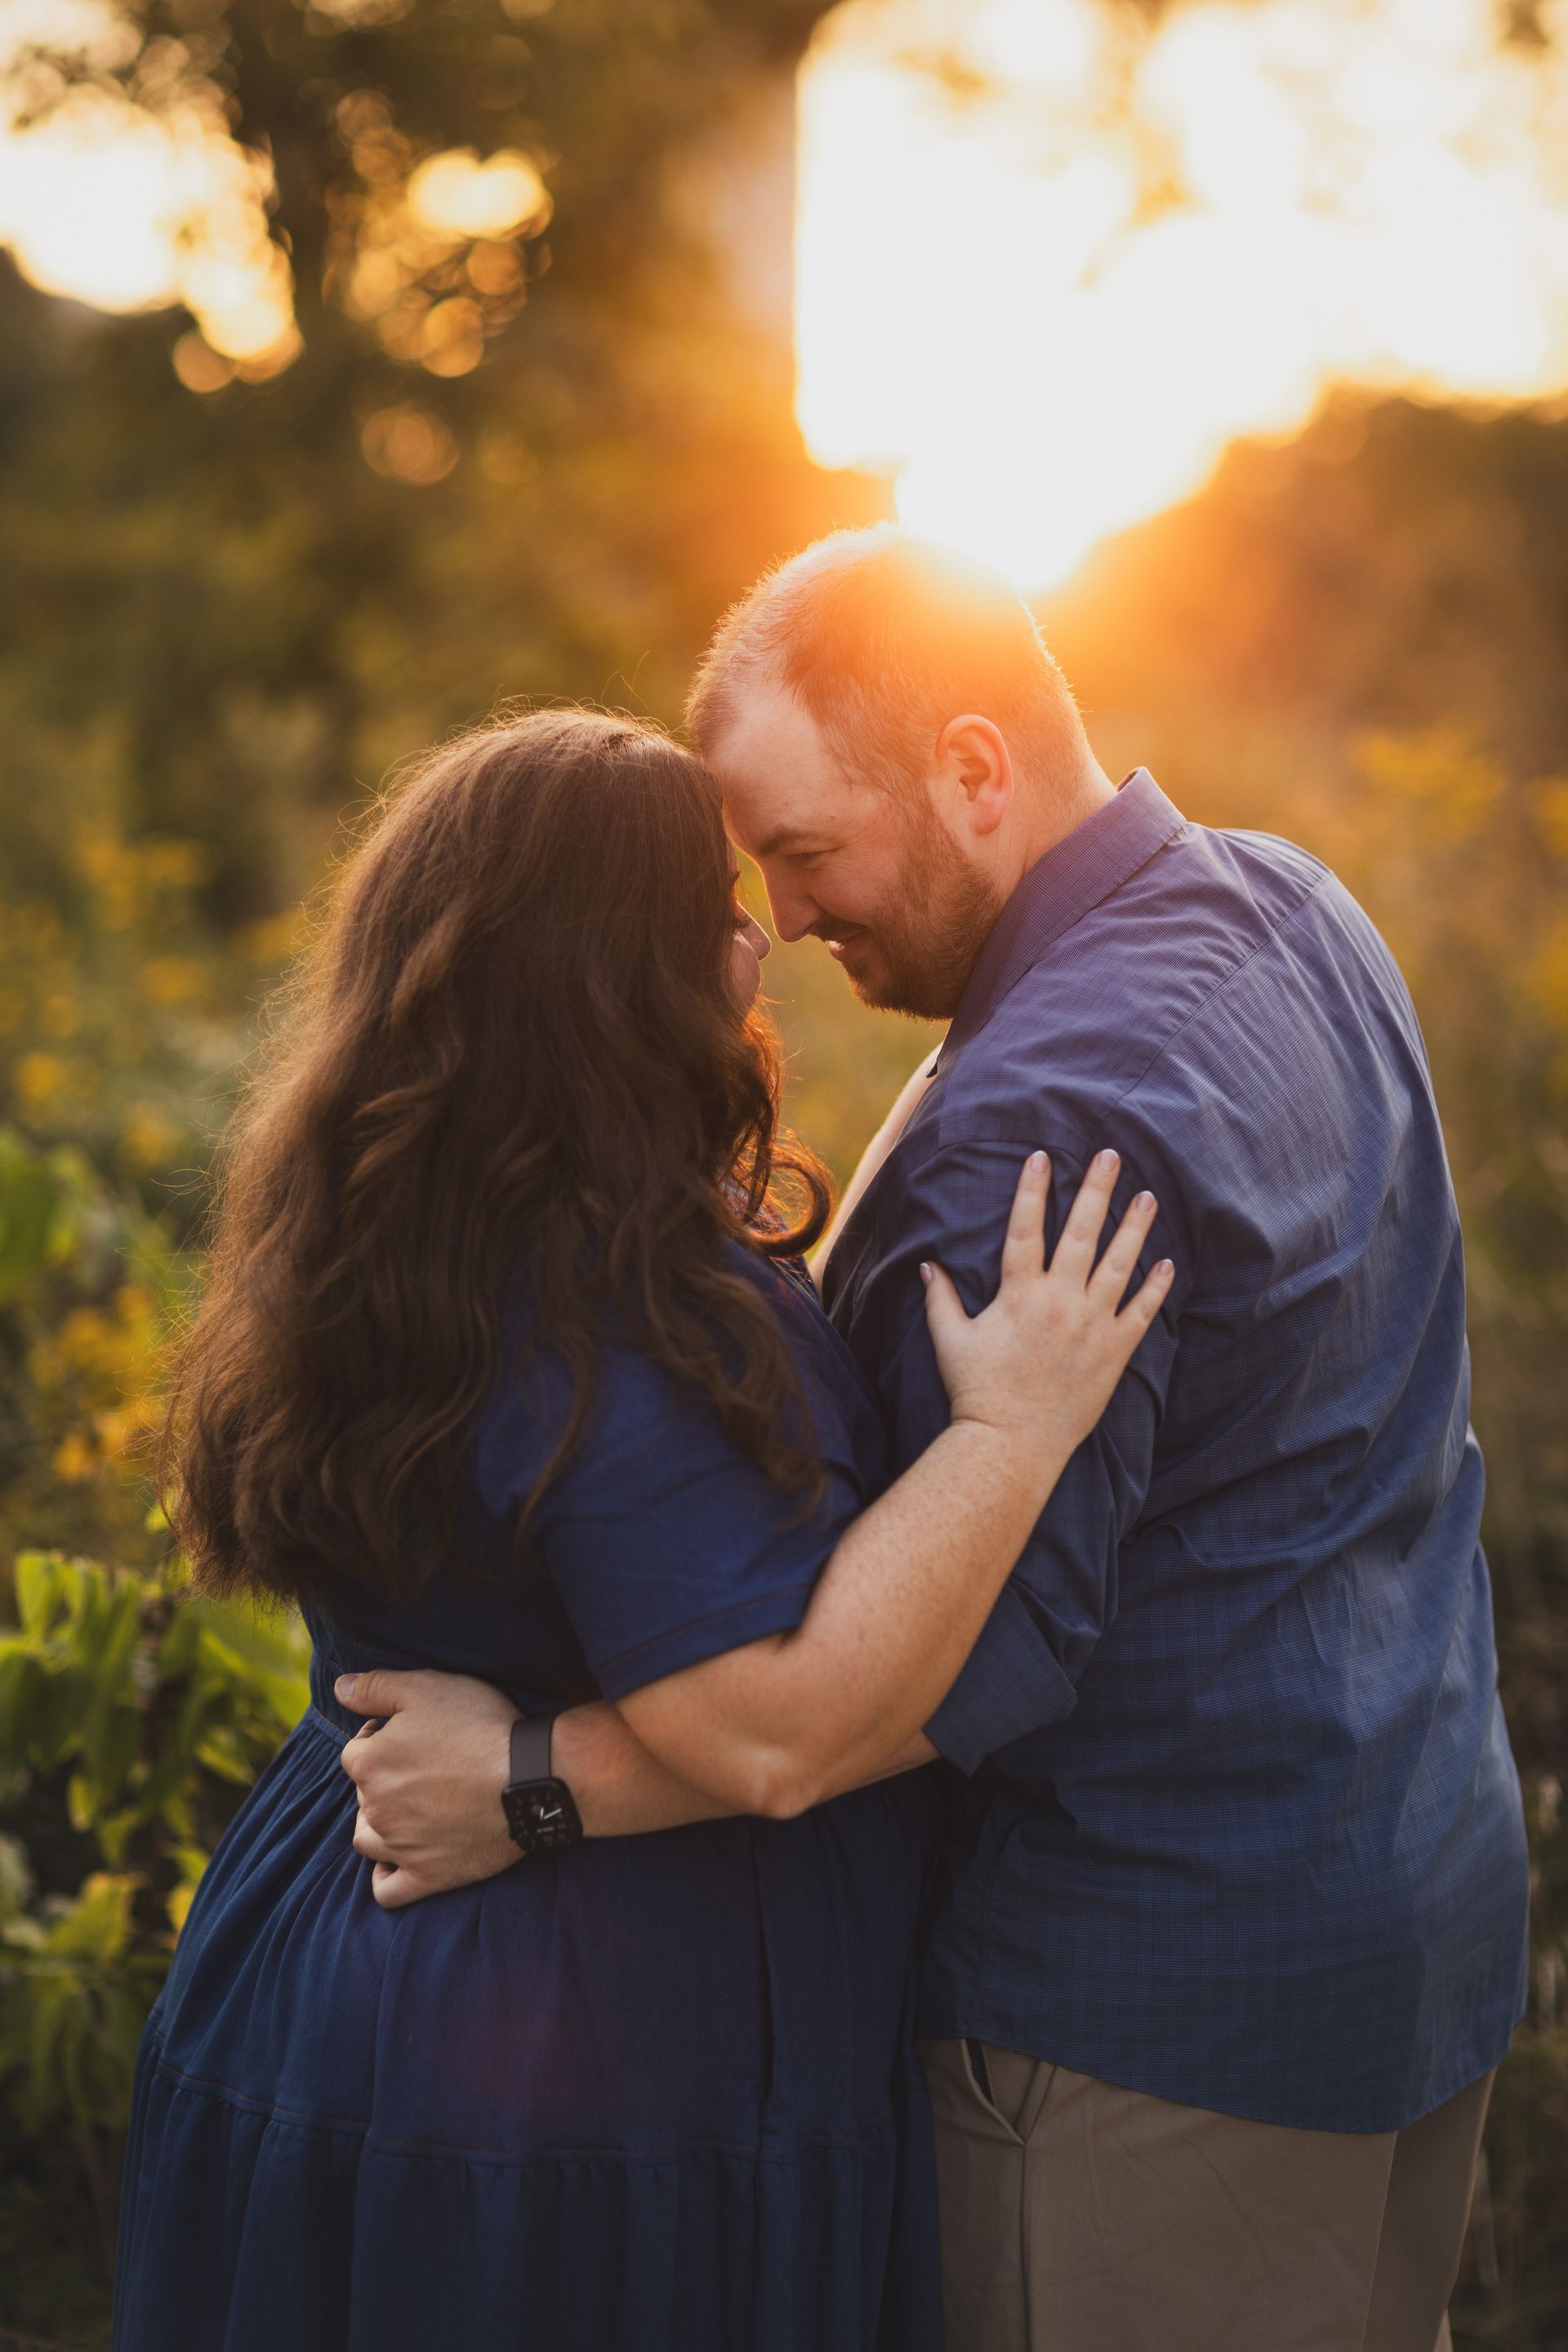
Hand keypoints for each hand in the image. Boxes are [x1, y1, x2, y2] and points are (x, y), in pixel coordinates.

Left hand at [336, 1668, 518, 1910]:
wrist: (529, 1777)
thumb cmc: (479, 1726)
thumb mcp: (426, 1687)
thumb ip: (375, 1686)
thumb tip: (340, 1688)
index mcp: (370, 1764)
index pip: (354, 1752)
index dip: (378, 1739)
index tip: (409, 1734)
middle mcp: (377, 1809)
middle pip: (361, 1795)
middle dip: (383, 1779)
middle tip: (423, 1766)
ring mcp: (401, 1848)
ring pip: (367, 1841)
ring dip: (377, 1825)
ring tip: (407, 1809)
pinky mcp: (429, 1876)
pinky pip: (388, 1891)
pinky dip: (385, 1878)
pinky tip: (396, 1862)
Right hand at [922, 1149, 1171, 1459]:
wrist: (1011, 1444)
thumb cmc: (977, 1392)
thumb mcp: (951, 1341)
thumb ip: (940, 1300)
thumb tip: (927, 1266)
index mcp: (1019, 1294)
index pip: (1026, 1228)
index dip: (1033, 1189)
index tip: (1043, 1156)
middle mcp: (1059, 1302)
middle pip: (1081, 1233)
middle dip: (1097, 1190)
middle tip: (1112, 1156)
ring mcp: (1091, 1325)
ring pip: (1119, 1265)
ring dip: (1134, 1227)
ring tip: (1147, 1196)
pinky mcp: (1113, 1352)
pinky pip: (1141, 1312)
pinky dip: (1155, 1287)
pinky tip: (1167, 1262)